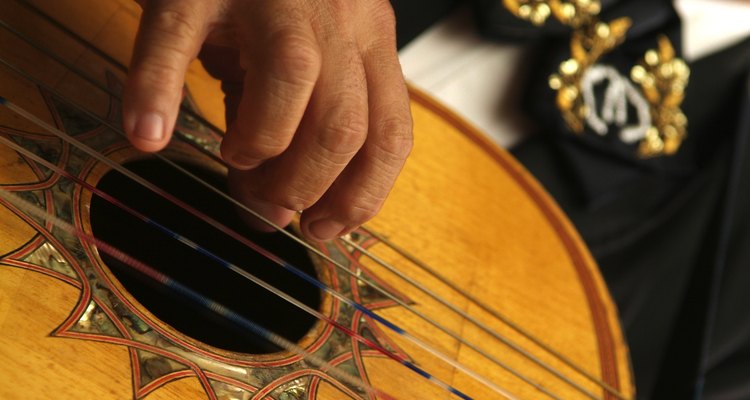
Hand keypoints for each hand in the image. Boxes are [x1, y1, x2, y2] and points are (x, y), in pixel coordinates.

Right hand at [123, 0, 412, 240]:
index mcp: (369, 39)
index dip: (361, 196)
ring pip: (294, 81)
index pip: (390, 135)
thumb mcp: (303, 64)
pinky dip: (158, 95)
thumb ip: (296, 133)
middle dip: (305, 187)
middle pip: (344, 124)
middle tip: (265, 203)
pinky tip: (148, 135)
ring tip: (234, 157)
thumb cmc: (265, 8)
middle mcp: (336, 15)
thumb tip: (273, 213)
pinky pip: (176, 44)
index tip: (324, 230)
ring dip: (261, 146)